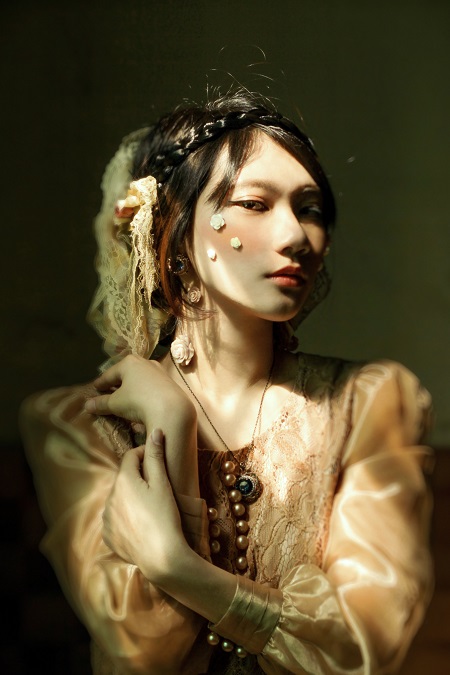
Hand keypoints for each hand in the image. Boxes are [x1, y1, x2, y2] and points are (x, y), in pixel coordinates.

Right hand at [85, 355, 198, 495]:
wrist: (172, 408)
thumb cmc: (138, 401)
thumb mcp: (116, 404)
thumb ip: (101, 403)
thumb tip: (87, 405)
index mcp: (129, 363)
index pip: (110, 374)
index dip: (101, 382)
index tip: (95, 387)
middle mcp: (145, 362)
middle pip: (126, 374)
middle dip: (117, 383)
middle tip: (108, 391)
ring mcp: (159, 371)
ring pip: (140, 379)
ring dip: (131, 388)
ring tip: (124, 397)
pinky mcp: (169, 382)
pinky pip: (151, 386)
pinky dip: (143, 392)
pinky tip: (141, 401)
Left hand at [102, 429, 187, 582]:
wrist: (162, 557)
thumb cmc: (166, 517)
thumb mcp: (164, 483)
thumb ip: (156, 455)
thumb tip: (155, 431)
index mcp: (123, 480)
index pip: (131, 456)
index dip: (145, 454)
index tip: (158, 459)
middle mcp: (110, 496)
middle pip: (125, 477)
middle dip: (139, 476)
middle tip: (159, 484)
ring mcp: (107, 517)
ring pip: (119, 498)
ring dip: (132, 497)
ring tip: (152, 506)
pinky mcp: (108, 535)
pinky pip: (116, 518)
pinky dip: (127, 517)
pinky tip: (142, 523)